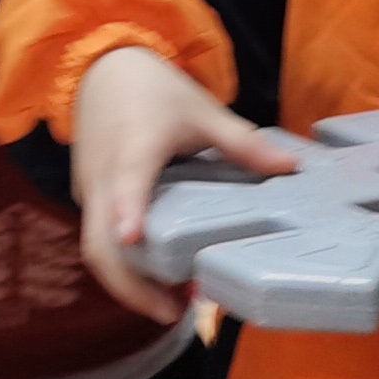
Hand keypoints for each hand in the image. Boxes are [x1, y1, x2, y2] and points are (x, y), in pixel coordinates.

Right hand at [69, 46, 292, 322]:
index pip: (126, 182)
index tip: (133, 237)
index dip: (127, 210)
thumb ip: (243, 143)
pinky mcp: (86, 196)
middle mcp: (103, 175)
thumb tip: (292, 169)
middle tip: (174, 312)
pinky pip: (97, 237)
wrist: (101, 66)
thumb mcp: (203, 111)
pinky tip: (158, 278)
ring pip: (96, 248)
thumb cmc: (155, 89)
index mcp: (134, 147)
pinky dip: (122, 264)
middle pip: (101, 242)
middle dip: (131, 285)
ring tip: (172, 306)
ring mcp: (89, 188)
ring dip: (128, 282)